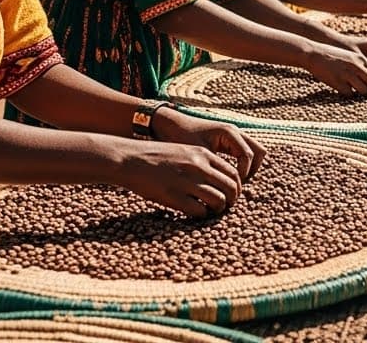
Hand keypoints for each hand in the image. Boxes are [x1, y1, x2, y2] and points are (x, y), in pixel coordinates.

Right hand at [112, 138, 245, 217]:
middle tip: (225, 206)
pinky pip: (199, 211)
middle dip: (231, 200)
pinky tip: (195, 213)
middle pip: (231, 188)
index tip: (230, 194)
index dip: (235, 187)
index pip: (233, 173)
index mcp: (202, 154)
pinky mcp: (174, 197)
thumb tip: (218, 178)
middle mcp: (198, 167)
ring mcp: (187, 182)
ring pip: (219, 201)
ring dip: (218, 209)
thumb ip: (202, 162)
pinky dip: (201, 215)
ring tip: (211, 211)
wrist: (130, 159)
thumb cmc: (156, 156)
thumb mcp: (184, 150)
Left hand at [152, 107, 266, 180]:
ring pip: (255, 152)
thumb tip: (223, 186)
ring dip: (249, 167)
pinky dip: (242, 165)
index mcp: (229, 132)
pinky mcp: (229, 141)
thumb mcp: (198, 154)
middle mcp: (235, 132)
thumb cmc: (182, 137)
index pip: (248, 156)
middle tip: (237, 184)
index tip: (231, 185)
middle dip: (251, 170)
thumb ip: (213, 168)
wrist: (171, 125)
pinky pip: (245, 153)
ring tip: (234, 182)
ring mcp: (234, 135)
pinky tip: (227, 176)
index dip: (243, 173)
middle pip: (259, 152)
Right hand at [305, 45, 366, 96]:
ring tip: (355, 92)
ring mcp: (347, 74)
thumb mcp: (349, 56)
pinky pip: (349, 94)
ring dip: (360, 94)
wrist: (313, 53)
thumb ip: (360, 65)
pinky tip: (344, 90)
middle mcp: (356, 66)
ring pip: (363, 90)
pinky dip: (348, 94)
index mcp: (360, 59)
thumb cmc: (331, 55)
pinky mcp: (337, 82)